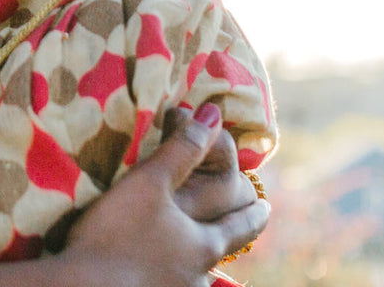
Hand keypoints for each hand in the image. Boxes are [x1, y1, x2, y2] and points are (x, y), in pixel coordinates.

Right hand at [62, 103, 268, 286]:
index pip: (242, 226)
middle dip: (227, 237)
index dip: (255, 214)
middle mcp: (198, 277)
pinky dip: (170, 276)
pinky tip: (157, 274)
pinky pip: (170, 285)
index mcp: (204, 244)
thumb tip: (214, 114)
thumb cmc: (116, 232)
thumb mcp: (148, 181)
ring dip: (194, 261)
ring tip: (188, 252)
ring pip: (196, 275)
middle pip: (221, 253)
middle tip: (233, 226)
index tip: (266, 207)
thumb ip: (182, 148)